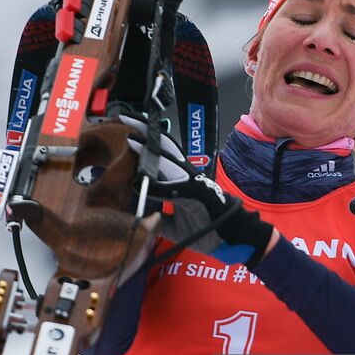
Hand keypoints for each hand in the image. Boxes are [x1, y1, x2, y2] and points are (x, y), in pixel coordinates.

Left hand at [118, 116, 274, 268]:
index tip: (128, 131)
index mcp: (180, 177)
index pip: (161, 153)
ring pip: (167, 158)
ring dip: (148, 149)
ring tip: (131, 138)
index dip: (145, 140)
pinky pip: (171, 186)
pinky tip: (139, 181)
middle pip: (163, 146)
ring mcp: (191, 180)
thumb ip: (158, 216)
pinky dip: (155, 185)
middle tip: (125, 118)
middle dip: (145, 131)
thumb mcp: (172, 224)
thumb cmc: (204, 228)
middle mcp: (185, 173)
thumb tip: (141, 216)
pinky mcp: (194, 192)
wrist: (228, 236)